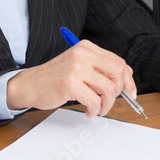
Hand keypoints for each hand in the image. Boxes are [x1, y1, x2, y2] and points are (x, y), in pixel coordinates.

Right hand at [6, 39, 135, 116]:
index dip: (128, 80)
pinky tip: (88, 111)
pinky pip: (95, 101)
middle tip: (110, 102)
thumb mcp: (78, 66)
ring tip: (97, 109)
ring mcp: (76, 68)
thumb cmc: (54, 78)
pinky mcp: (70, 83)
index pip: (118, 62)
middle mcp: (82, 54)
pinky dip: (95, 110)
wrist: (29, 85)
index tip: (130, 92)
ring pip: (109, 88)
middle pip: (118, 71)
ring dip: (106, 104)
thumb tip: (126, 81)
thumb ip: (99, 69)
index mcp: (86, 48)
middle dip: (119, 91)